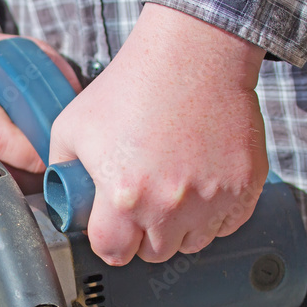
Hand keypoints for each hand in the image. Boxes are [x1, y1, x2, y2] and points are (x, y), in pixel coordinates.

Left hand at [49, 4, 267, 265]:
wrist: (193, 53)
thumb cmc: (132, 85)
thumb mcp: (72, 126)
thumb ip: (61, 170)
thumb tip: (63, 198)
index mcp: (123, 196)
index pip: (113, 252)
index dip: (108, 241)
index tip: (111, 228)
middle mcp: (169, 206)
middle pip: (153, 253)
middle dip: (142, 235)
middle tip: (140, 201)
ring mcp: (212, 199)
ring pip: (192, 244)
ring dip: (178, 228)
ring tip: (170, 190)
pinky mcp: (244, 187)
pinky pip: (227, 225)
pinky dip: (213, 214)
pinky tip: (200, 185)